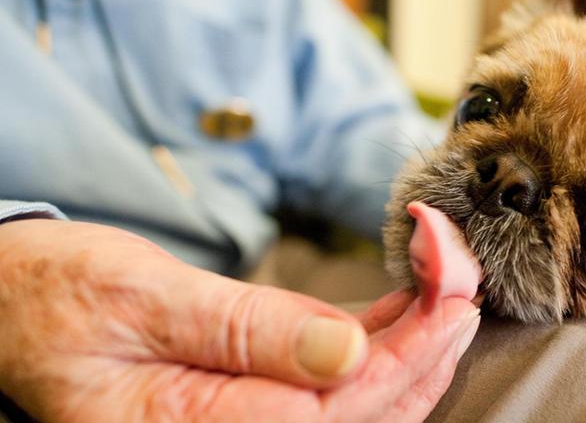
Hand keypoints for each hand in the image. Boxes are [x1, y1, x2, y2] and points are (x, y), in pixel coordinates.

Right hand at [0, 220, 479, 421]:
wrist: (17, 305)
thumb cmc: (60, 298)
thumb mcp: (142, 298)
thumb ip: (244, 331)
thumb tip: (346, 354)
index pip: (344, 405)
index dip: (416, 343)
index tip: (452, 277)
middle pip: (373, 407)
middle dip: (434, 334)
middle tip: (460, 259)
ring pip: (369, 398)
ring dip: (420, 334)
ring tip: (444, 266)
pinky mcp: (258, 395)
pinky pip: (341, 382)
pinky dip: (387, 337)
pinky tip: (410, 295)